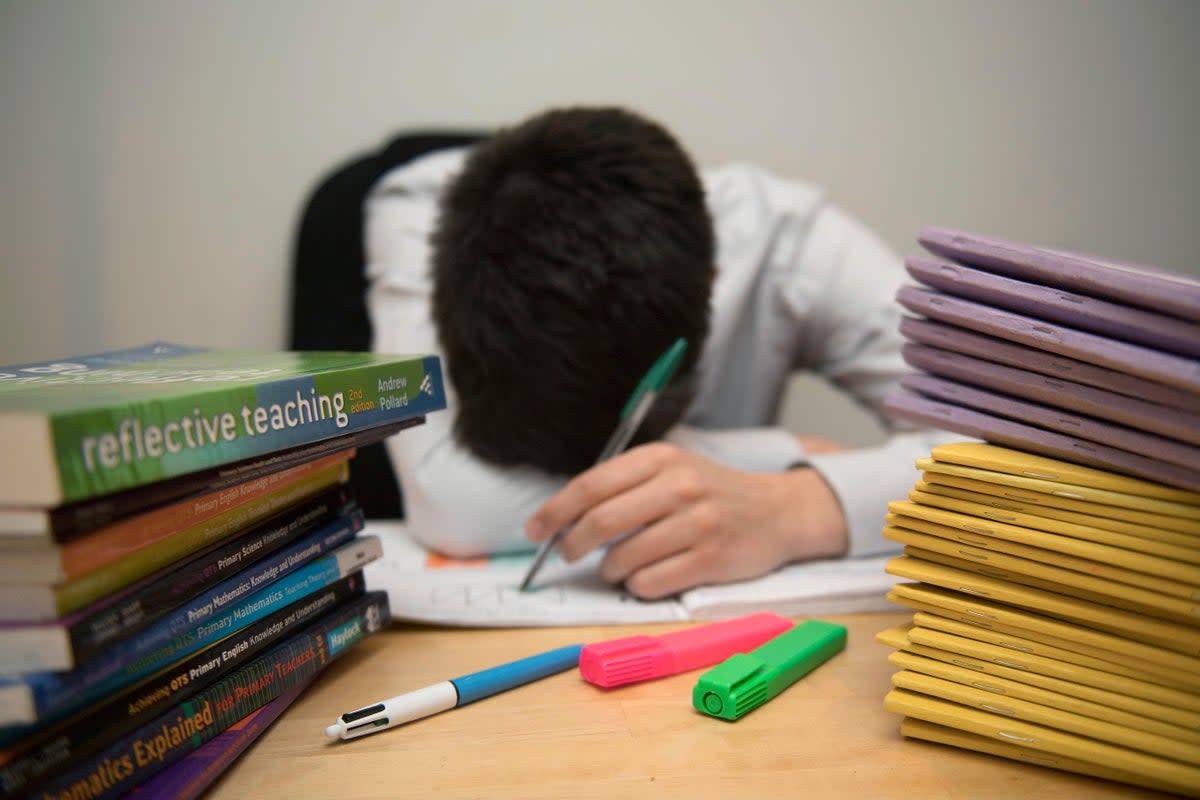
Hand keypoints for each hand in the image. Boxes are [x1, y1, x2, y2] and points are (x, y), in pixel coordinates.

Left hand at [524, 442, 847, 599]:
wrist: (777, 512)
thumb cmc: (711, 492)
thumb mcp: (671, 470)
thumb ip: (624, 486)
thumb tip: (563, 518)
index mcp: (662, 458)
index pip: (592, 485)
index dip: (555, 511)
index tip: (535, 530)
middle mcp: (679, 486)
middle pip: (600, 521)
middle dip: (572, 544)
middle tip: (568, 554)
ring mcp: (697, 524)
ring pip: (623, 557)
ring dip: (608, 570)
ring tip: (617, 566)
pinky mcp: (711, 560)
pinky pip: (649, 582)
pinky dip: (636, 586)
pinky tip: (646, 577)